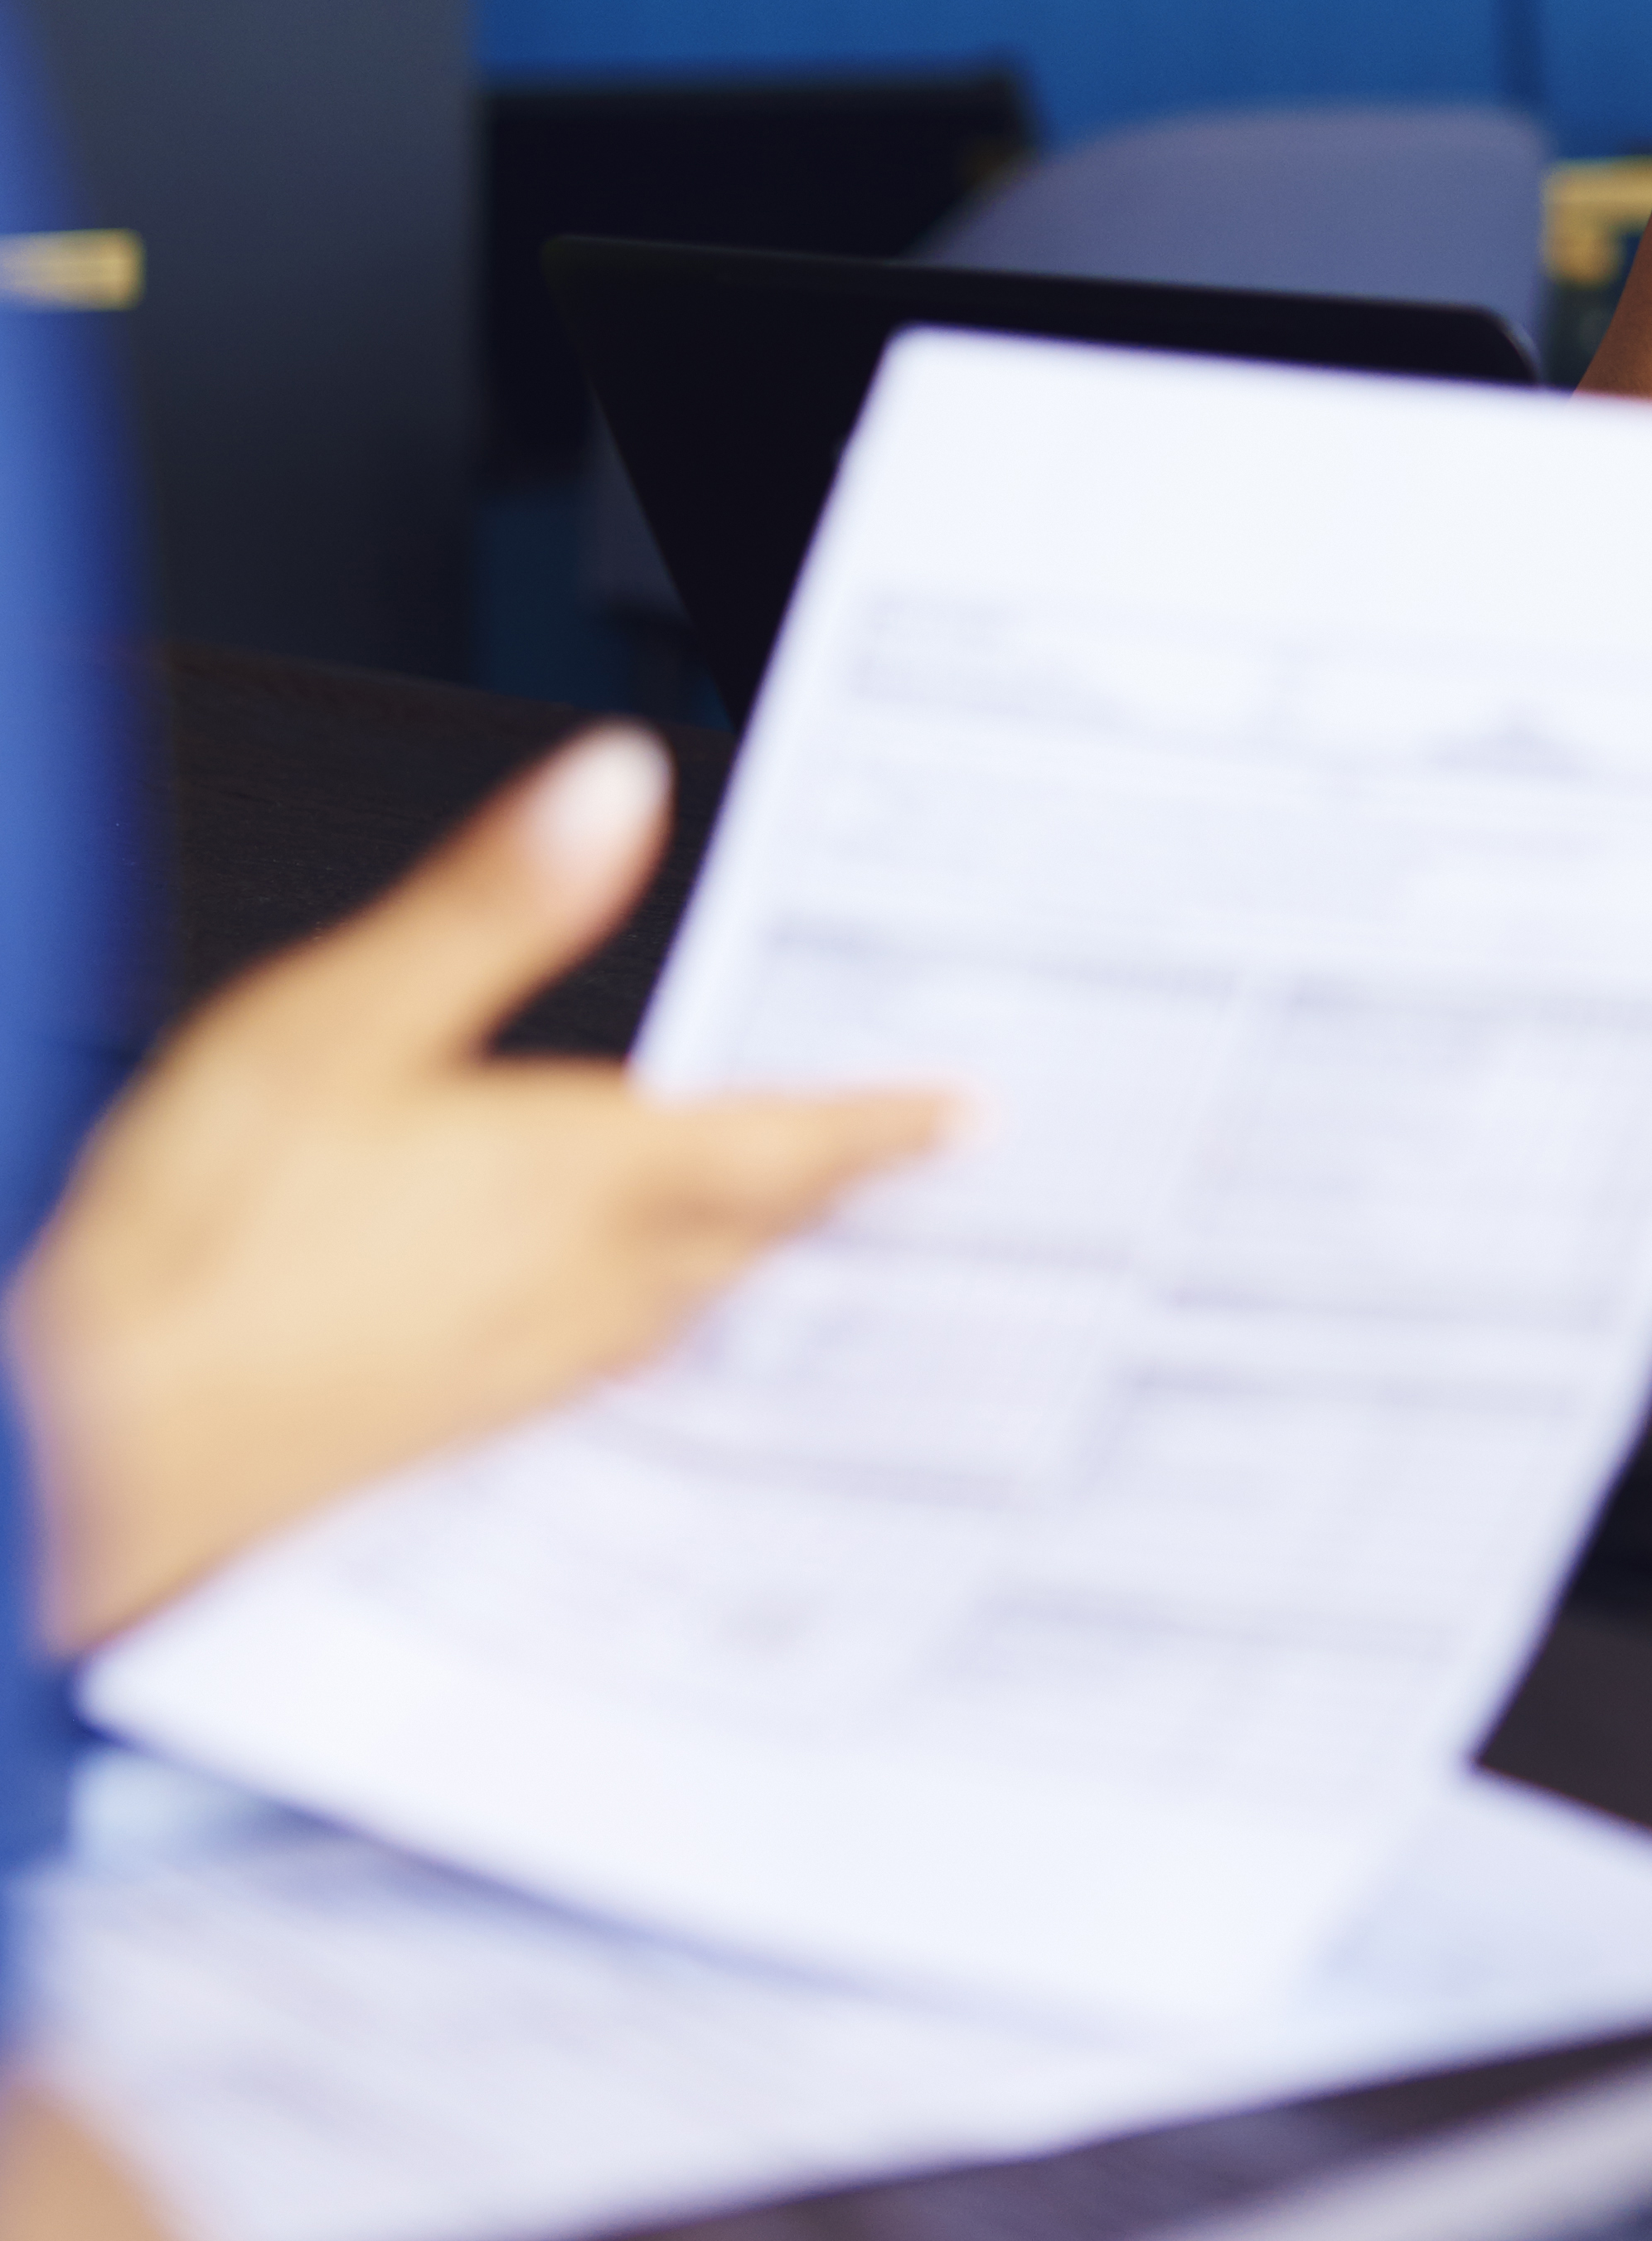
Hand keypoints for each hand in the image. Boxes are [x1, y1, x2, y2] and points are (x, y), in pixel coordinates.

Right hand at [11, 728, 951, 1644]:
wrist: (74, 1456)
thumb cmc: (183, 1252)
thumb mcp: (335, 1023)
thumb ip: (491, 907)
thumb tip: (612, 784)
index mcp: (579, 1180)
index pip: (784, 1141)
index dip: (884, 1121)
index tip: (973, 1115)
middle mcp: (581, 1289)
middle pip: (757, 1231)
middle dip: (838, 1192)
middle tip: (928, 1169)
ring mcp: (520, 1374)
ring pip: (691, 1302)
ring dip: (760, 1262)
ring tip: (811, 1228)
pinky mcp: (452, 1432)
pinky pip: (604, 1366)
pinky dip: (652, 1326)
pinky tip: (632, 1324)